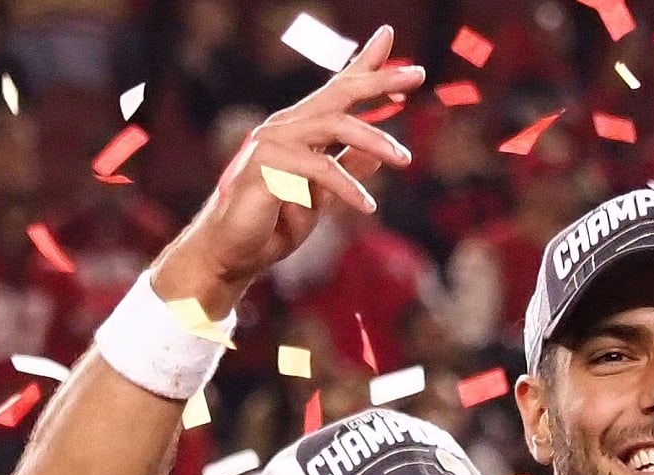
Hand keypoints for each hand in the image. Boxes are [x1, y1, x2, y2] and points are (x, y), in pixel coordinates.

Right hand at [155, 25, 423, 311]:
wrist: (235, 253)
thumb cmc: (275, 224)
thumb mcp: (322, 197)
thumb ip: (347, 170)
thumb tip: (378, 152)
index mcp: (301, 131)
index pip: (337, 90)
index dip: (365, 65)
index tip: (393, 41)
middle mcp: (286, 128)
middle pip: (338, 93)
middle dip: (378, 80)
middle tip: (417, 76)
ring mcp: (273, 143)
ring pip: (333, 126)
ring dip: (374, 140)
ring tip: (404, 159)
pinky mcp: (265, 167)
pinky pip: (317, 169)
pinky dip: (347, 186)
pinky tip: (368, 207)